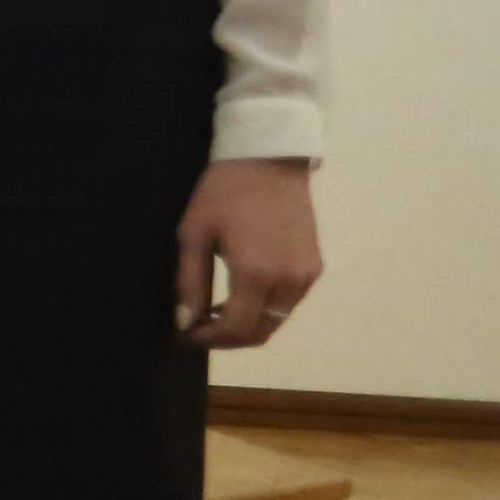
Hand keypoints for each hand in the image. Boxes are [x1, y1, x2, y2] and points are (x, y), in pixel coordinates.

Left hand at [177, 158, 322, 348]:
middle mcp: (289, 281)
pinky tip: (242, 295)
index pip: (235, 329)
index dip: (208, 339)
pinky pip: (289, 303)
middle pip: (260, 332)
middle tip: (198, 328)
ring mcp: (307, 276)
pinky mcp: (315, 267)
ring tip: (215, 312)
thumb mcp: (194, 234)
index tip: (186, 334)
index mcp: (256, 273)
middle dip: (227, 339)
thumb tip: (185, 323)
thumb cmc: (224, 192)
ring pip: (276, 321)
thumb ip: (190, 283)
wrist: (269, 159)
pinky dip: (265, 309)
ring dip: (247, 325)